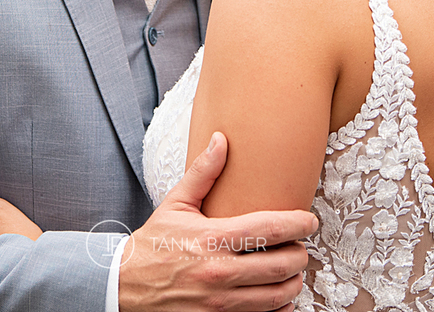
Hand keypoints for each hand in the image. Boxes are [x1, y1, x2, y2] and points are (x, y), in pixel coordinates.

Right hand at [118, 133, 318, 311]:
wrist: (124, 286)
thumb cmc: (153, 244)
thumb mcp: (175, 204)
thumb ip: (203, 173)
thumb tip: (221, 139)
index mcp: (212, 238)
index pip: (269, 229)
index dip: (298, 224)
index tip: (310, 221)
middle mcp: (219, 272)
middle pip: (281, 265)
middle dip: (300, 255)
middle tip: (301, 247)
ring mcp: (219, 302)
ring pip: (277, 296)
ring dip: (293, 283)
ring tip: (294, 271)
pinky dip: (278, 309)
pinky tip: (278, 296)